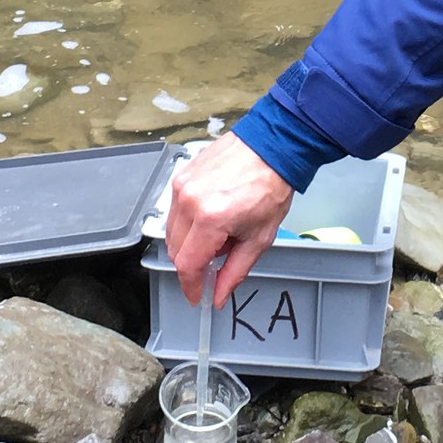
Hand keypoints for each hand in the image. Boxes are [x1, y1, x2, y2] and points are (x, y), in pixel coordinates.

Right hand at [163, 135, 295, 307]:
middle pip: (175, 251)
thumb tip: (219, 294)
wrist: (270, 147)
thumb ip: (235, 271)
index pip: (187, 265)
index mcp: (210, 219)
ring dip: (190, 243)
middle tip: (216, 264)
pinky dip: (188, 222)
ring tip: (219, 235)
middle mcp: (189, 201)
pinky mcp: (180, 177)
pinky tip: (212, 217)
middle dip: (193, 264)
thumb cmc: (270, 186)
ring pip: (171, 232)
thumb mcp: (259, 238)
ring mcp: (181, 186)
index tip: (197, 295)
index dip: (191, 286)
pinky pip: (174, 211)